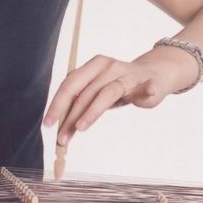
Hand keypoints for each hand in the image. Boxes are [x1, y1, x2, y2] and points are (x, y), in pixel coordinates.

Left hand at [43, 54, 170, 145]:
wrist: (154, 75)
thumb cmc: (119, 87)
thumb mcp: (98, 92)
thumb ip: (81, 104)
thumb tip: (60, 127)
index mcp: (93, 66)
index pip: (70, 84)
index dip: (57, 104)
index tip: (48, 123)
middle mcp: (109, 67)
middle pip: (85, 90)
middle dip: (71, 114)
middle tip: (62, 136)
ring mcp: (129, 75)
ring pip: (107, 93)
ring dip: (92, 111)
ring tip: (80, 128)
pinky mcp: (149, 84)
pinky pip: (147, 87)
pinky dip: (147, 89)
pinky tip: (149, 92)